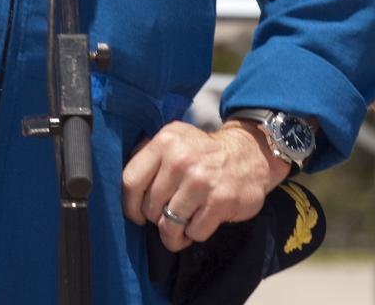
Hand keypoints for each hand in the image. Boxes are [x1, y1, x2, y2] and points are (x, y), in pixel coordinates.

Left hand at [122, 120, 289, 250]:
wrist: (249, 154)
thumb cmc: (203, 152)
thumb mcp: (174, 139)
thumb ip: (149, 156)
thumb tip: (124, 184)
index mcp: (164, 142)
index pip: (130, 181)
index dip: (130, 205)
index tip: (138, 215)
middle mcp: (180, 159)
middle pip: (150, 208)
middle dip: (157, 219)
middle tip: (169, 215)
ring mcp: (201, 181)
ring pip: (170, 226)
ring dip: (175, 234)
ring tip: (182, 226)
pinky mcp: (220, 202)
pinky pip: (194, 233)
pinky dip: (195, 234)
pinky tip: (201, 221)